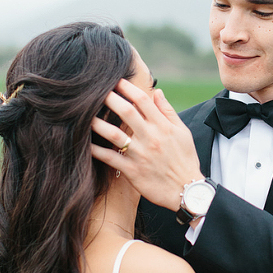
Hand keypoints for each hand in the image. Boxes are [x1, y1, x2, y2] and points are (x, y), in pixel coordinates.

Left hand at [90, 80, 203, 210]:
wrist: (187, 190)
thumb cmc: (185, 160)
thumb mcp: (182, 132)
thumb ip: (168, 112)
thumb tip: (157, 92)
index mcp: (163, 127)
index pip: (144, 101)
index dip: (128, 88)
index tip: (116, 81)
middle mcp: (151, 138)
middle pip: (127, 112)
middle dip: (110, 99)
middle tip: (96, 90)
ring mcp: (140, 154)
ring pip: (114, 134)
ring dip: (98, 122)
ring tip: (84, 113)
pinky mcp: (132, 171)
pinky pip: (109, 158)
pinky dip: (96, 150)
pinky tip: (84, 142)